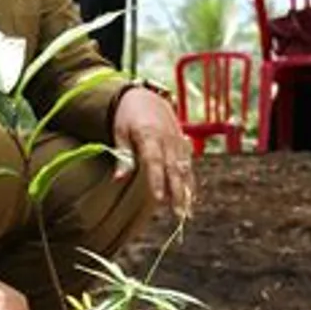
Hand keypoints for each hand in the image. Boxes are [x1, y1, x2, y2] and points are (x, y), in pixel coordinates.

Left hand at [112, 87, 194, 218]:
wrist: (145, 96)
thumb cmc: (127, 116)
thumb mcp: (119, 131)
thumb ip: (123, 155)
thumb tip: (118, 179)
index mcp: (149, 134)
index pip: (154, 161)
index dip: (157, 180)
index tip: (159, 199)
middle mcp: (167, 138)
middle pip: (173, 168)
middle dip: (177, 192)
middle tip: (179, 214)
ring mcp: (177, 140)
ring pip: (184, 168)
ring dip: (187, 191)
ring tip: (188, 212)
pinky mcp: (182, 143)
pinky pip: (188, 164)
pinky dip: (190, 181)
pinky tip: (191, 198)